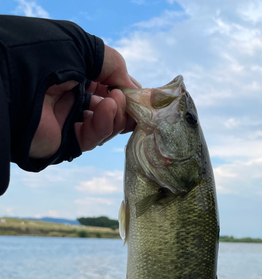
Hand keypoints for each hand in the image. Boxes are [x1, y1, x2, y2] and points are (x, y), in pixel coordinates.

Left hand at [29, 45, 140, 159]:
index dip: (125, 90)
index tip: (141, 94)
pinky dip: (103, 126)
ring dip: (115, 115)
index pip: (107, 87)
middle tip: (132, 102)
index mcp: (74, 75)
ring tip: (115, 102)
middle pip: (109, 110)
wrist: (17, 82)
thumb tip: (132, 88)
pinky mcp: (65, 142)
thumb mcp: (86, 49)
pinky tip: (107, 110)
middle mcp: (71, 98)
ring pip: (104, 127)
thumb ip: (113, 65)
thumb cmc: (49, 58)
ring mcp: (69, 121)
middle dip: (124, 106)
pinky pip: (91, 138)